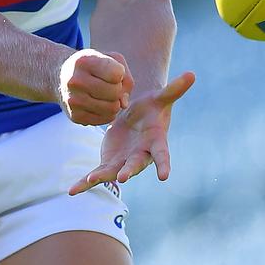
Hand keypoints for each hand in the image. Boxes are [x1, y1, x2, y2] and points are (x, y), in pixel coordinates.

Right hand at [59, 49, 134, 125]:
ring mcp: (74, 100)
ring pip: (112, 108)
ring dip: (114, 102)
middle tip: (109, 84)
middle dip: (118, 89)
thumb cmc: (91, 65)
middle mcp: (76, 81)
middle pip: (115, 92)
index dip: (119, 73)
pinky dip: (108, 112)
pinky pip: (105, 119)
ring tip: (105, 95)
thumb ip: (125, 76)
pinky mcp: (75, 116)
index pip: (116, 73)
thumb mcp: (108, 58)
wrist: (60, 76)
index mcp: (84, 61)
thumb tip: (124, 103)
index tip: (111, 70)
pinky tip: (100, 103)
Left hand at [68, 70, 194, 194]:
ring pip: (114, 172)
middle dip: (130, 171)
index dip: (164, 164)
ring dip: (103, 176)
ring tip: (91, 179)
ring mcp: (124, 162)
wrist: (136, 119)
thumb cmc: (152, 109)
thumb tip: (192, 74)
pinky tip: (72, 190)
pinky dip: (85, 182)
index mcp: (155, 141)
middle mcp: (141, 156)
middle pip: (136, 165)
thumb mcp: (161, 98)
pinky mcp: (110, 162)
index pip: (162, 154)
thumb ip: (175, 89)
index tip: (165, 176)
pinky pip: (98, 173)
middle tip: (124, 177)